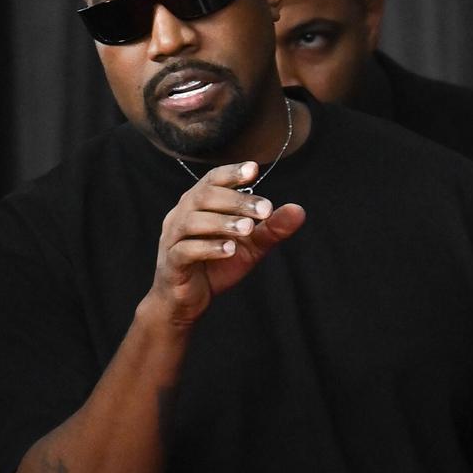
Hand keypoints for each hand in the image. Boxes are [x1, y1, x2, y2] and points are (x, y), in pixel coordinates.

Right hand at [144, 162, 306, 329]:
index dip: (231, 173)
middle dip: (237, 201)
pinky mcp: (172, 263)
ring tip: (248, 229)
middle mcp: (181, 215)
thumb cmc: (215, 266)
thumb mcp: (250, 246)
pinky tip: (230, 249)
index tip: (254, 169)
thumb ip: (271, 229)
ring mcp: (172, 238)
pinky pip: (186, 250)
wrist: (186, 302)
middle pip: (205, 196)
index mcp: (197, 204)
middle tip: (265, 209)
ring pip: (193, 221)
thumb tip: (300, 211)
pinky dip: (209, 248)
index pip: (212, 180)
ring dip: (223, 222)